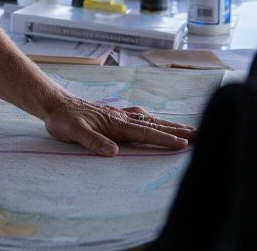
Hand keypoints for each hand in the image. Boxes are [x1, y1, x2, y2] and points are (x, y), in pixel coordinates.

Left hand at [43, 96, 194, 156]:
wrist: (55, 104)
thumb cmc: (64, 120)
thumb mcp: (74, 132)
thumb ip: (93, 141)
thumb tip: (113, 152)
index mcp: (116, 123)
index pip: (145, 133)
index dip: (164, 139)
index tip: (184, 144)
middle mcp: (122, 116)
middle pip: (154, 124)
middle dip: (178, 130)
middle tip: (201, 134)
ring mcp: (120, 114)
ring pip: (150, 120)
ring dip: (170, 125)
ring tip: (189, 130)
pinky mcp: (115, 114)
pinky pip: (141, 117)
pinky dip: (154, 120)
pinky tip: (157, 121)